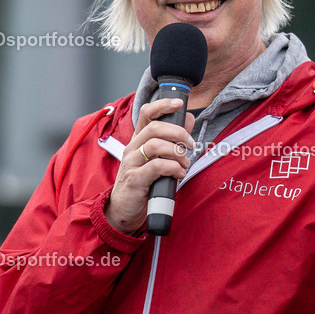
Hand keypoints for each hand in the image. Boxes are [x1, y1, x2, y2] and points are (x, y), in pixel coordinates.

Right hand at [105, 98, 195, 234]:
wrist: (123, 210)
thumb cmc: (142, 183)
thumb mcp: (156, 159)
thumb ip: (172, 140)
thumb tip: (188, 119)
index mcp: (138, 140)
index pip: (146, 113)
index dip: (162, 105)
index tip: (179, 103)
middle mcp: (132, 148)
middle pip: (155, 128)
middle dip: (178, 133)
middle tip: (191, 144)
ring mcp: (131, 163)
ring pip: (155, 145)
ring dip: (177, 152)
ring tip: (185, 163)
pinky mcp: (135, 179)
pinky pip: (157, 166)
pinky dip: (173, 168)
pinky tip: (179, 174)